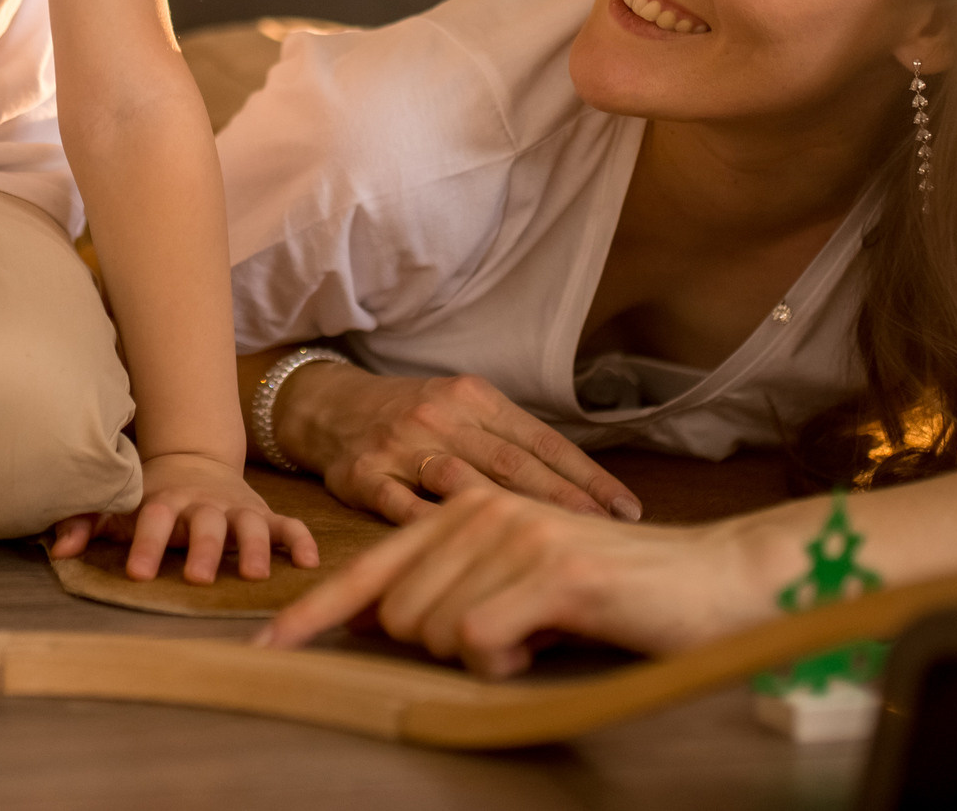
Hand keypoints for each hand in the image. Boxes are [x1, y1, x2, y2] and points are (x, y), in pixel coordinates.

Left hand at [46, 451, 322, 582]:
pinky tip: (309, 563)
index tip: (138, 573)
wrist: (193, 460)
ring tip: (256, 575)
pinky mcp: (264, 514)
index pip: (154, 520)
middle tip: (199, 580)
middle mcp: (204, 504)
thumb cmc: (150, 496)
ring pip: (251, 525)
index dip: (147, 544)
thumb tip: (59, 551)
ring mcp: (237, 508)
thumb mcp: (119, 506)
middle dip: (204, 551)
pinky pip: (288, 526)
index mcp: (166, 502)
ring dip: (255, 548)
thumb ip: (87, 523)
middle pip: (206, 526)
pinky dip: (300, 540)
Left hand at [253, 481, 776, 674]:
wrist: (716, 580)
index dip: (315, 615)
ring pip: (431, 631)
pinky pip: (477, 642)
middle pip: (396, 614)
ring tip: (540, 633)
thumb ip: (457, 587)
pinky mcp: (549, 571)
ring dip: (483, 655)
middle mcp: (480, 510)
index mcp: (468, 510)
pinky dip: (506, 661)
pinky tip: (550, 640)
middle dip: (441, 649)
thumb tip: (387, 624)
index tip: (269, 649)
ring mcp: (513, 535)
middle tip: (513, 637)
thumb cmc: (618, 593)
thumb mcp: (524, 582)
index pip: (371, 571)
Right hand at [277, 364, 639, 526]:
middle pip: (512, 464)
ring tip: (551, 556)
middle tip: (607, 536)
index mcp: (475, 398)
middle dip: (565, 503)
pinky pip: (401, 507)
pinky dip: (435, 531)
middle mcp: (442, 416)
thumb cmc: (411, 416)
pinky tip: (468, 558)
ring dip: (510, 522)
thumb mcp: (463, 410)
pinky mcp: (363, 473)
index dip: (588, 476)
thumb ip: (509, 443)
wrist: (328, 405)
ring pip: (464, 484)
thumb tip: (580, 491)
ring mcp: (401, 444)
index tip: (628, 509)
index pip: (543, 440)